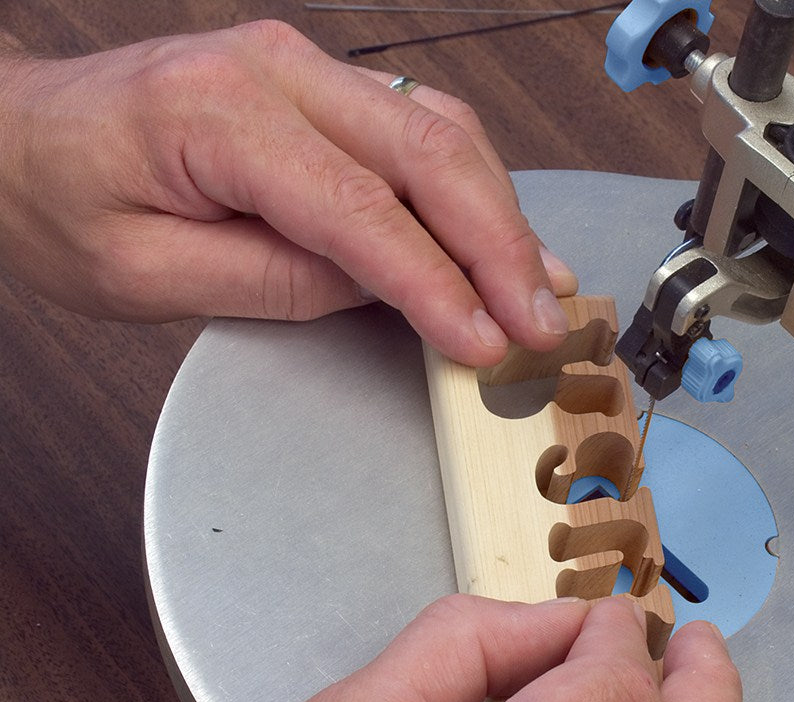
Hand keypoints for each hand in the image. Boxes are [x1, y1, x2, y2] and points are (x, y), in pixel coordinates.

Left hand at [0, 22, 576, 365]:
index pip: (362, 208)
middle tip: (542, 321)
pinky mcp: (323, 88)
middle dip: (500, 246)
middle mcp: (275, 71)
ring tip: (540, 290)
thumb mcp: (146, 276)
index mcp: (220, 112)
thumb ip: (275, 281)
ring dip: (501, 216)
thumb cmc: (57, 202)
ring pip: (443, 132)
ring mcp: (306, 69)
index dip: (438, 283)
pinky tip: (504, 238)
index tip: (488, 341)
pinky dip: (475, 190)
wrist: (16, 139)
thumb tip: (383, 290)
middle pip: (430, 152)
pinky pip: (423, 129)